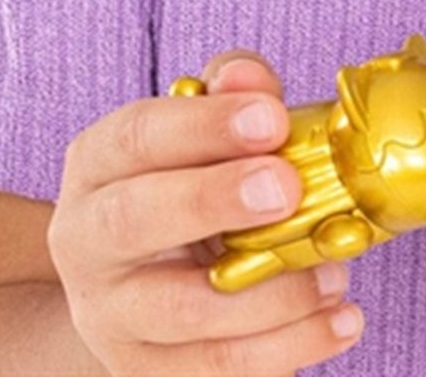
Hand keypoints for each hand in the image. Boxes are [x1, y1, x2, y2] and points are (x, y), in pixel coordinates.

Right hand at [47, 49, 364, 375]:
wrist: (141, 282)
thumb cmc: (186, 180)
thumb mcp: (201, 128)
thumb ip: (229, 92)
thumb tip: (249, 77)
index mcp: (96, 165)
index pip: (135, 136)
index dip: (203, 125)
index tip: (272, 118)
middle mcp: (85, 240)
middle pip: (133, 219)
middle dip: (213, 201)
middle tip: (288, 187)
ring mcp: (110, 315)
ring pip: (181, 311)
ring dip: (269, 292)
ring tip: (335, 267)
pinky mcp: (145, 371)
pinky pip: (215, 369)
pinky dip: (286, 349)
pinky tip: (340, 319)